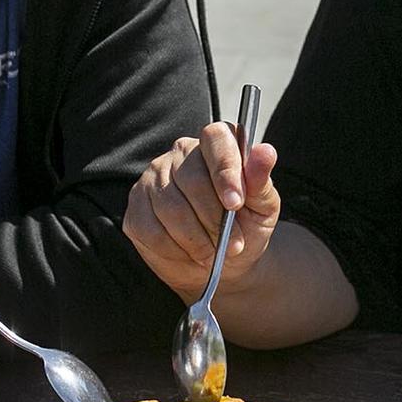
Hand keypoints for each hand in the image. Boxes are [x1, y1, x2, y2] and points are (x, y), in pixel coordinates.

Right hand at [123, 121, 279, 300]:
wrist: (226, 264)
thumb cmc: (247, 228)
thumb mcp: (264, 208)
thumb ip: (261, 181)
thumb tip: (265, 152)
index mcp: (217, 144)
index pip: (215, 138)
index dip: (225, 170)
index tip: (235, 203)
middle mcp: (181, 153)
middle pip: (191, 179)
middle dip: (214, 219)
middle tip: (232, 244)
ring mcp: (154, 177)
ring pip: (169, 206)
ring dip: (196, 239)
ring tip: (213, 253)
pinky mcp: (137, 205)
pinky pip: (150, 228)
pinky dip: (174, 249)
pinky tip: (189, 254)